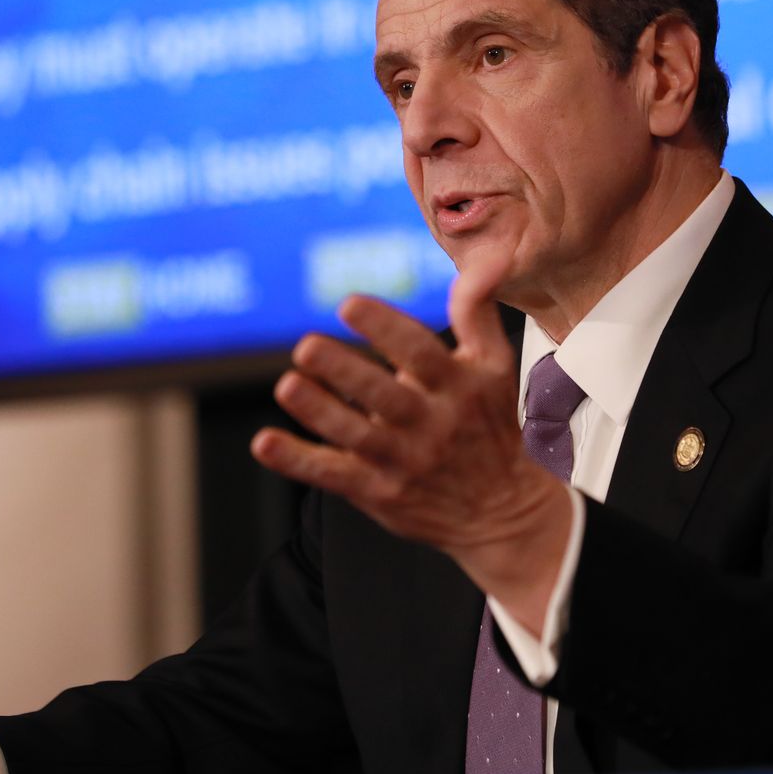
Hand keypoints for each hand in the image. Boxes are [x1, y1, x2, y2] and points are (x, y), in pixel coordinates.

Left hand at [251, 247, 573, 631]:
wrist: (506, 513)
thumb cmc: (493, 428)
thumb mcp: (497, 367)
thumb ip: (477, 312)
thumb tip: (481, 260)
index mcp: (457, 387)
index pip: (419, 351)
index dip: (383, 326)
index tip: (349, 304)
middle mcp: (430, 424)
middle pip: (382, 395)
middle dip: (343, 371)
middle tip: (305, 346)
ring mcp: (403, 461)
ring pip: (355, 435)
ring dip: (318, 411)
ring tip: (288, 385)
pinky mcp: (380, 492)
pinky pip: (333, 475)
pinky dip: (298, 461)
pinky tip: (266, 442)